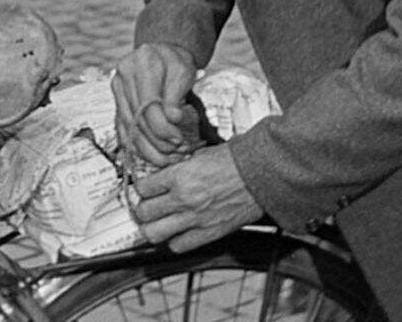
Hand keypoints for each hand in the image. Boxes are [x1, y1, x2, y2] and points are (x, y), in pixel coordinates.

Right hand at [111, 43, 197, 168]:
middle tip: (178, 150)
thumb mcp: (184, 71)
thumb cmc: (175, 62)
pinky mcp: (117, 102)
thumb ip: (177, 94)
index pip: (148, 105)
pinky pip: (123, 130)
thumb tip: (172, 118)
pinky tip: (154, 155)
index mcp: (142, 64)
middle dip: (159, 141)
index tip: (180, 139)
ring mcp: (117, 90)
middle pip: (137, 120)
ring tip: (169, 157)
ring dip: (149, 149)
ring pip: (129, 128)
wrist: (161, 54)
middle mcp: (123, 76)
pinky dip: (138, 146)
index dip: (163, 128)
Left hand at [131, 143, 261, 251]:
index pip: (143, 187)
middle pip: (143, 212)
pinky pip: (178, 246)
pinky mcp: (207, 233)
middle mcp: (183, 199)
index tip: (145, 188)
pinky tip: (177, 232)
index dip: (142, 187)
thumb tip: (163, 176)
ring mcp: (194, 219)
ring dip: (152, 228)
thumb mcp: (199, 156)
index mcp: (180, 176)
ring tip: (156, 223)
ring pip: (154, 233)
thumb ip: (178, 168)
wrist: (260, 175)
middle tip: (147, 206)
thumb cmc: (235, 161)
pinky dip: (174, 241)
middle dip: (142, 208)